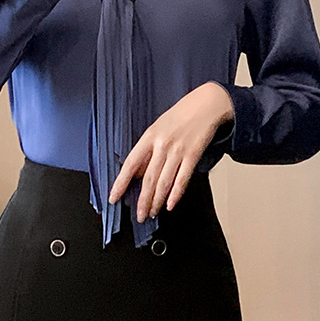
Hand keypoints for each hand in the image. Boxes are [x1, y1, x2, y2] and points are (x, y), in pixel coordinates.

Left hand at [108, 82, 234, 221]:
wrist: (205, 105)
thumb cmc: (180, 115)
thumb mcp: (158, 128)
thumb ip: (148, 150)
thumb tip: (137, 173)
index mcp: (149, 136)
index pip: (130, 164)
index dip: (121, 182)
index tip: (114, 197)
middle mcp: (162, 145)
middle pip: (148, 178)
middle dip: (143, 200)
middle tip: (139, 215)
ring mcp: (178, 151)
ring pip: (164, 182)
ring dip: (157, 201)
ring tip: (152, 212)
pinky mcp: (193, 155)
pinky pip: (182, 179)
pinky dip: (176, 194)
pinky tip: (170, 204)